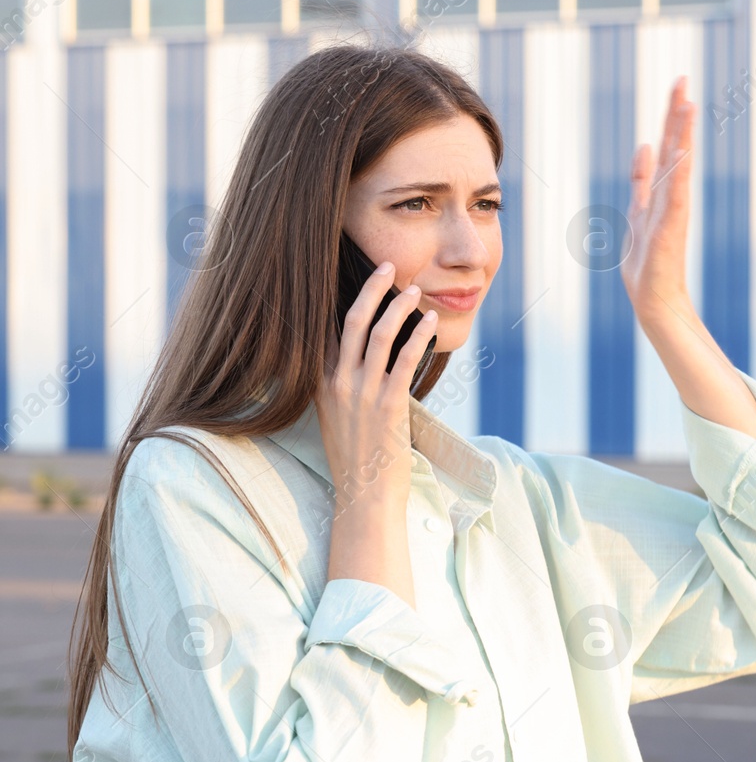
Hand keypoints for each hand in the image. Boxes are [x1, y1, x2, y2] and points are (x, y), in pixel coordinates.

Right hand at [315, 260, 438, 514]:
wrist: (364, 496)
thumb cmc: (357, 458)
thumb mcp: (336, 417)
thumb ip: (342, 386)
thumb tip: (361, 360)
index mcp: (319, 383)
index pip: (324, 329)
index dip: (336, 297)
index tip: (348, 272)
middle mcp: (336, 383)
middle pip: (351, 321)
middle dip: (370, 289)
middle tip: (386, 265)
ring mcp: (361, 393)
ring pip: (379, 335)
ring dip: (399, 306)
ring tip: (414, 289)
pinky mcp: (388, 405)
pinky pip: (405, 360)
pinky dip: (419, 336)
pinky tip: (429, 322)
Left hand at [623, 77, 695, 321]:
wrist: (654, 299)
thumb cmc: (648, 260)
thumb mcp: (638, 210)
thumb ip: (642, 179)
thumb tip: (645, 145)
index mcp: (663, 189)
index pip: (669, 143)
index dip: (672, 115)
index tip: (679, 84)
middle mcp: (672, 195)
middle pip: (677, 146)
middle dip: (677, 113)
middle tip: (683, 78)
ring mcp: (674, 211)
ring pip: (680, 164)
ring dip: (683, 134)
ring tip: (687, 104)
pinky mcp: (671, 229)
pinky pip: (675, 195)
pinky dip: (679, 173)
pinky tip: (681, 151)